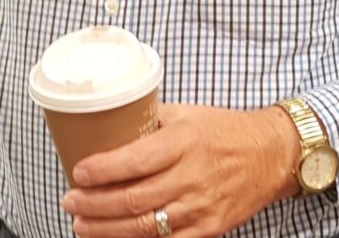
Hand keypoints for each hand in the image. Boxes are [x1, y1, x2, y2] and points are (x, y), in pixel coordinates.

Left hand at [62, 104, 300, 237]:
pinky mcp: (208, 230)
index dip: (103, 169)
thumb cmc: (223, 129)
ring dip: (108, 230)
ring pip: (145, 227)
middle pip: (134, 199)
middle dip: (95, 205)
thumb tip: (109, 123)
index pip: (135, 160)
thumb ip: (150, 121)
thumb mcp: (186, 113)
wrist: (269, 155)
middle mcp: (191, 177)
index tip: (77, 172)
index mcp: (183, 142)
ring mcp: (200, 208)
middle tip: (70, 202)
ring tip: (81, 225)